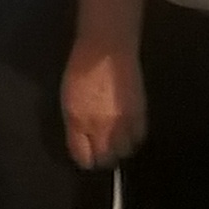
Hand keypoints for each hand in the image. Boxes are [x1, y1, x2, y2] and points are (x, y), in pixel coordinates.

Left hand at [61, 40, 144, 168]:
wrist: (106, 50)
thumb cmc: (80, 70)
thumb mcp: (69, 101)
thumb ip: (75, 126)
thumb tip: (83, 144)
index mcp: (78, 122)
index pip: (83, 157)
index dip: (86, 159)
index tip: (88, 155)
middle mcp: (100, 126)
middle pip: (105, 159)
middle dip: (103, 158)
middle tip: (103, 149)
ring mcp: (122, 121)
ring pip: (124, 152)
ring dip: (120, 149)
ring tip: (118, 140)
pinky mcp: (140, 113)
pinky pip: (139, 137)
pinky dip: (134, 138)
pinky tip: (129, 130)